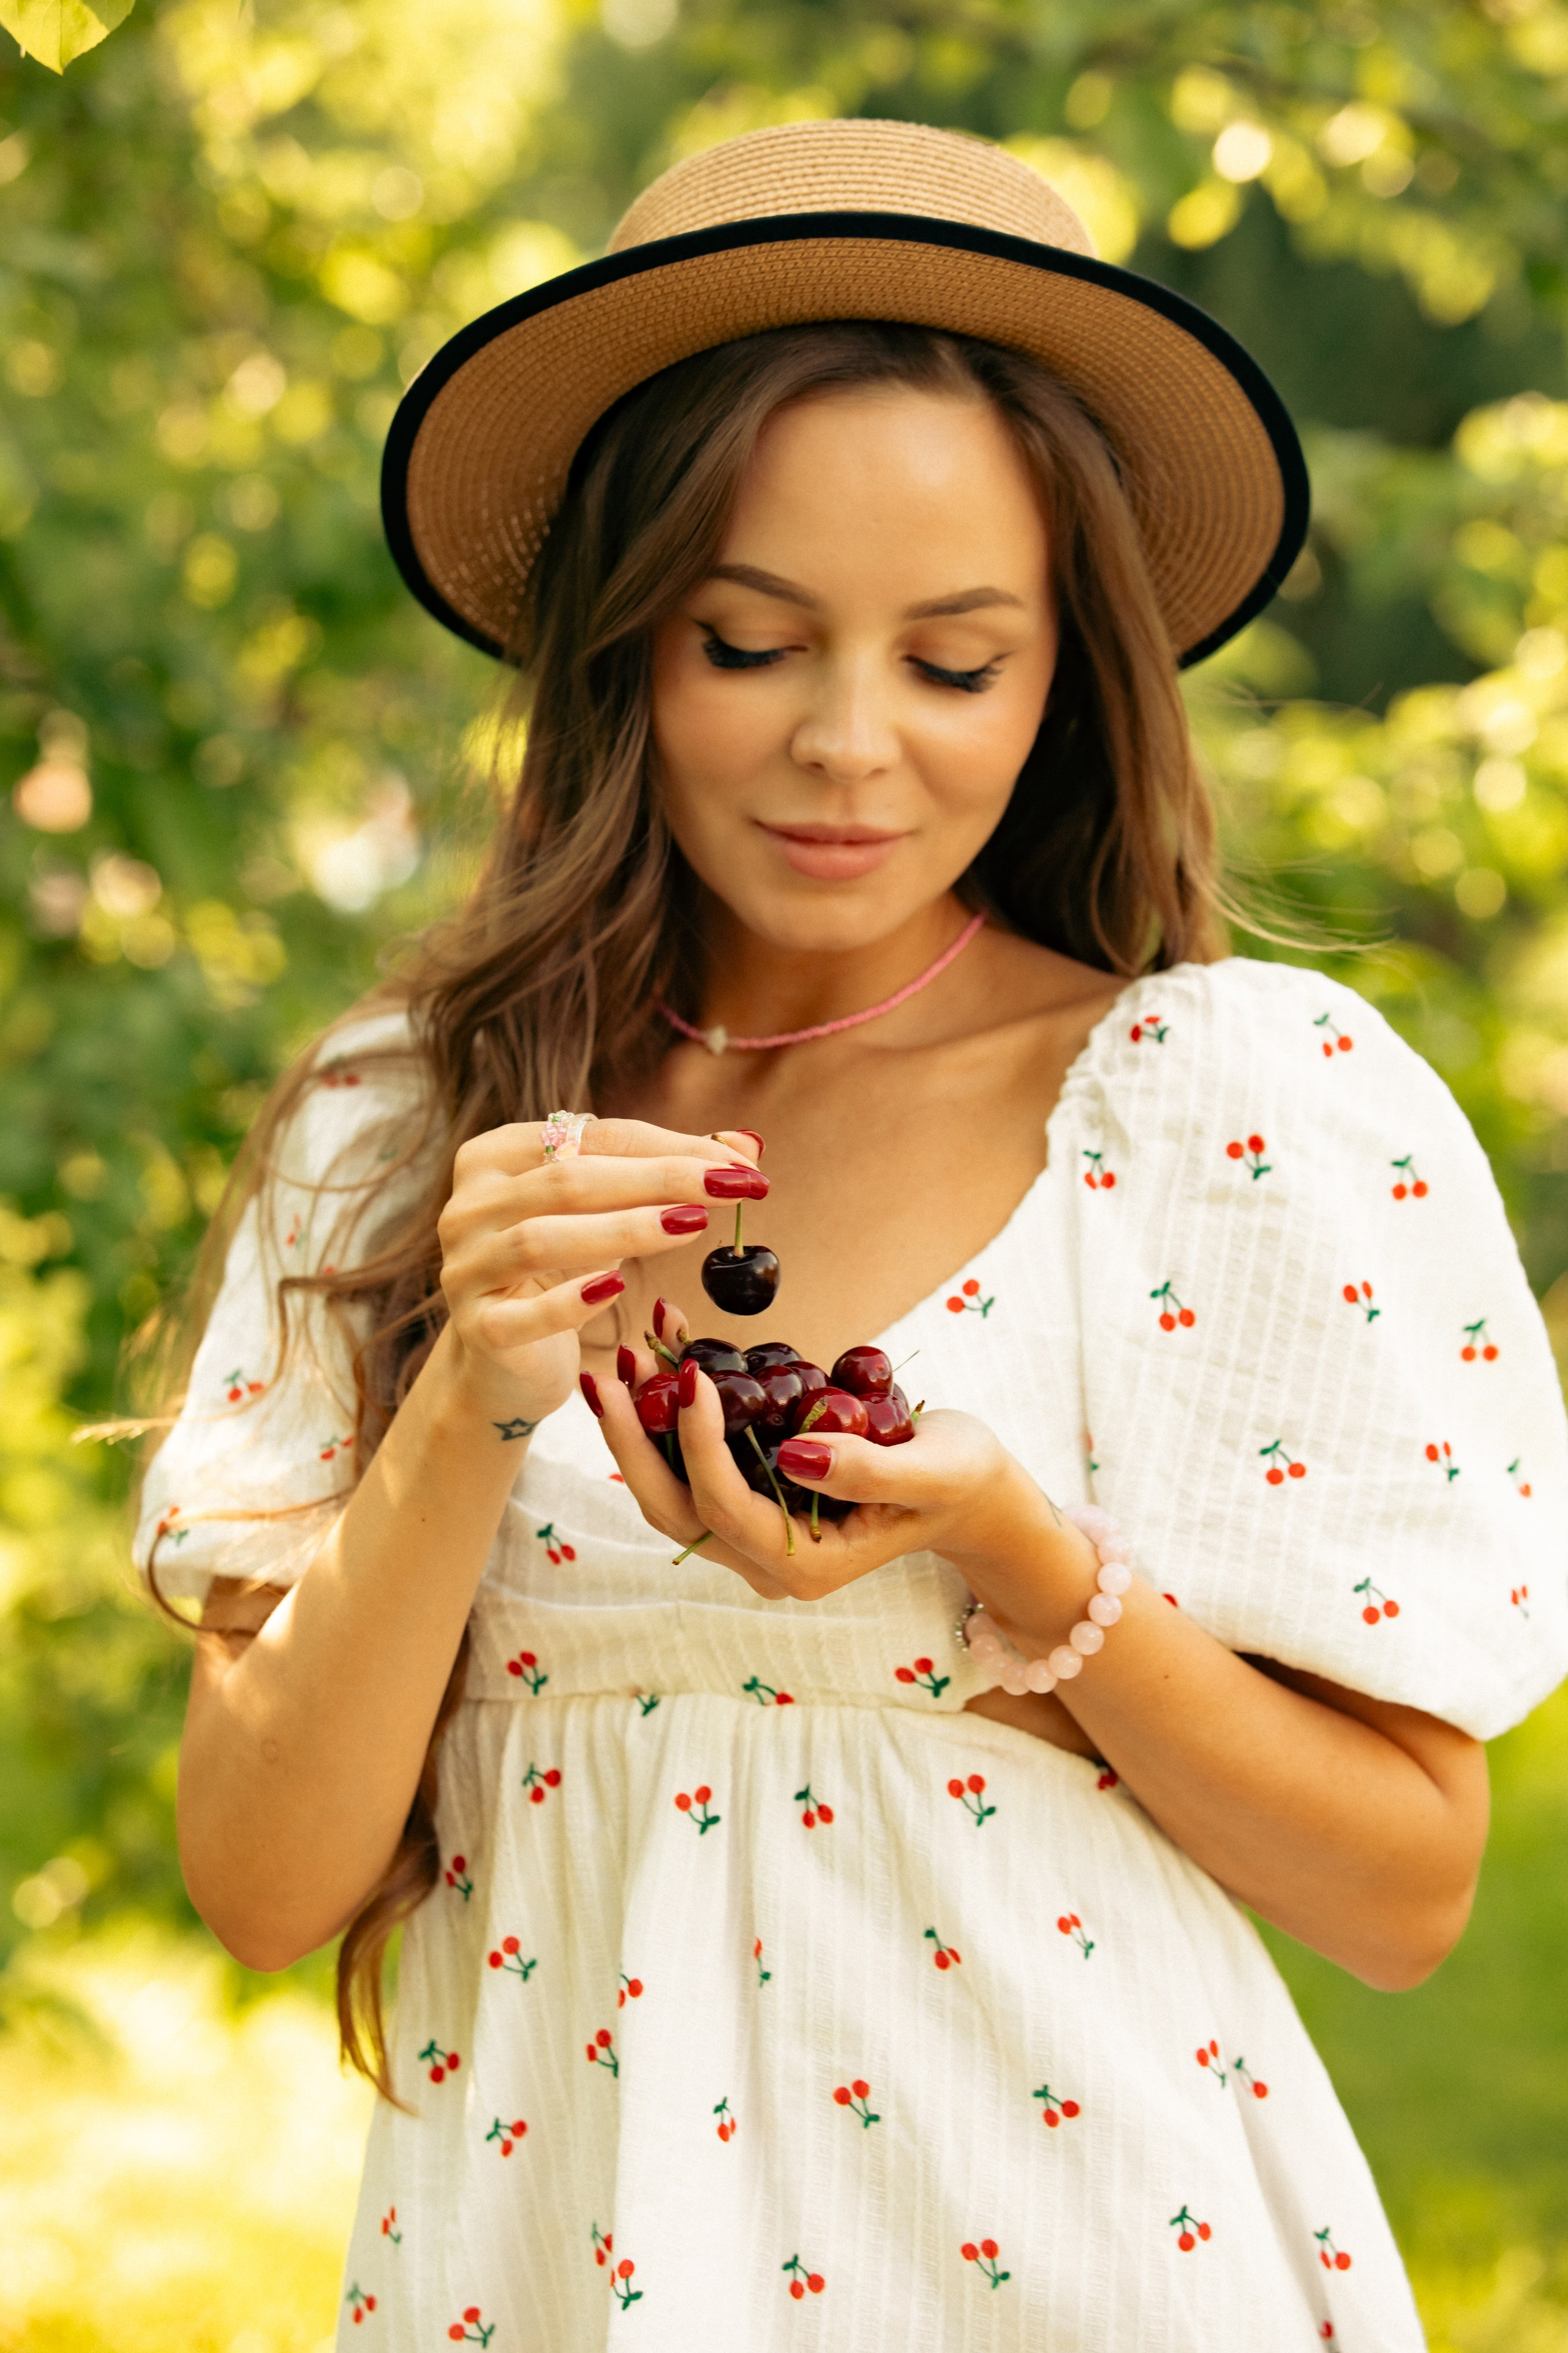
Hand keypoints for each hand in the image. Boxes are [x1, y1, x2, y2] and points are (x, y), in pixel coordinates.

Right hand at [434, 1122, 761, 1429]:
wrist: (506, 1361)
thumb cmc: (561, 1272)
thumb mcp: (606, 1214)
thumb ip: (664, 1175)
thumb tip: (747, 1146)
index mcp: (494, 1158)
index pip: (591, 1137)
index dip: (669, 1147)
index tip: (740, 1163)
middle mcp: (467, 1206)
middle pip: (569, 1181)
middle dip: (659, 1179)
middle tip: (731, 1187)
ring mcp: (465, 1268)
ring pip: (542, 1239)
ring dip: (624, 1229)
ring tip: (692, 1226)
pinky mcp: (477, 1329)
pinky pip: (523, 1316)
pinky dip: (571, 1302)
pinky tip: (617, 1288)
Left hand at [594, 1305, 1088, 1608]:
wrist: (970, 1490)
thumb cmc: (961, 1478)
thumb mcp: (933, 1471)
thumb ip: (868, 1469)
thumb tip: (794, 1453)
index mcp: (806, 1566)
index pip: (726, 1508)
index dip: (698, 1445)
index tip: (689, 1376)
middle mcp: (767, 1560)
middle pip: (674, 1507)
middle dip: (633, 1441)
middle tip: (608, 1372)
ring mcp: (754, 1533)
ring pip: (671, 1488)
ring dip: (641, 1424)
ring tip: (626, 1353)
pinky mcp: (751, 1497)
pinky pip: (696, 1460)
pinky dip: (675, 1410)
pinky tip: (667, 1348)